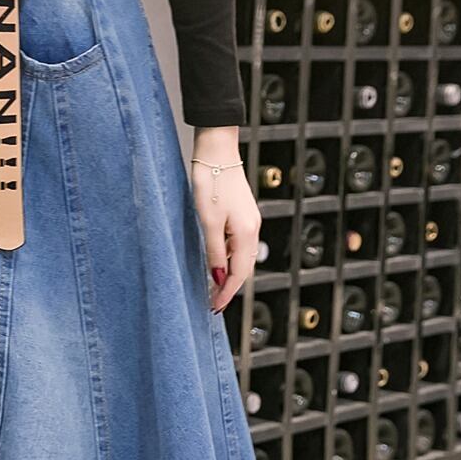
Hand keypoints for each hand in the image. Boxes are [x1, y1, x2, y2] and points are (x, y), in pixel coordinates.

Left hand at [191, 127, 259, 313]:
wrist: (217, 151)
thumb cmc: (211, 183)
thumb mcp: (208, 222)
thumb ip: (214, 252)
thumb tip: (219, 279)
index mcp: (246, 233)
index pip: (239, 274)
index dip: (227, 293)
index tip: (214, 309)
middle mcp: (252, 229)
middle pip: (244, 268)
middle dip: (229, 288)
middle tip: (212, 305)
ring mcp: (249, 221)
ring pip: (241, 257)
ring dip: (229, 275)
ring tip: (213, 289)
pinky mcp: (242, 214)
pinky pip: (238, 245)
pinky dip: (229, 260)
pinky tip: (217, 264)